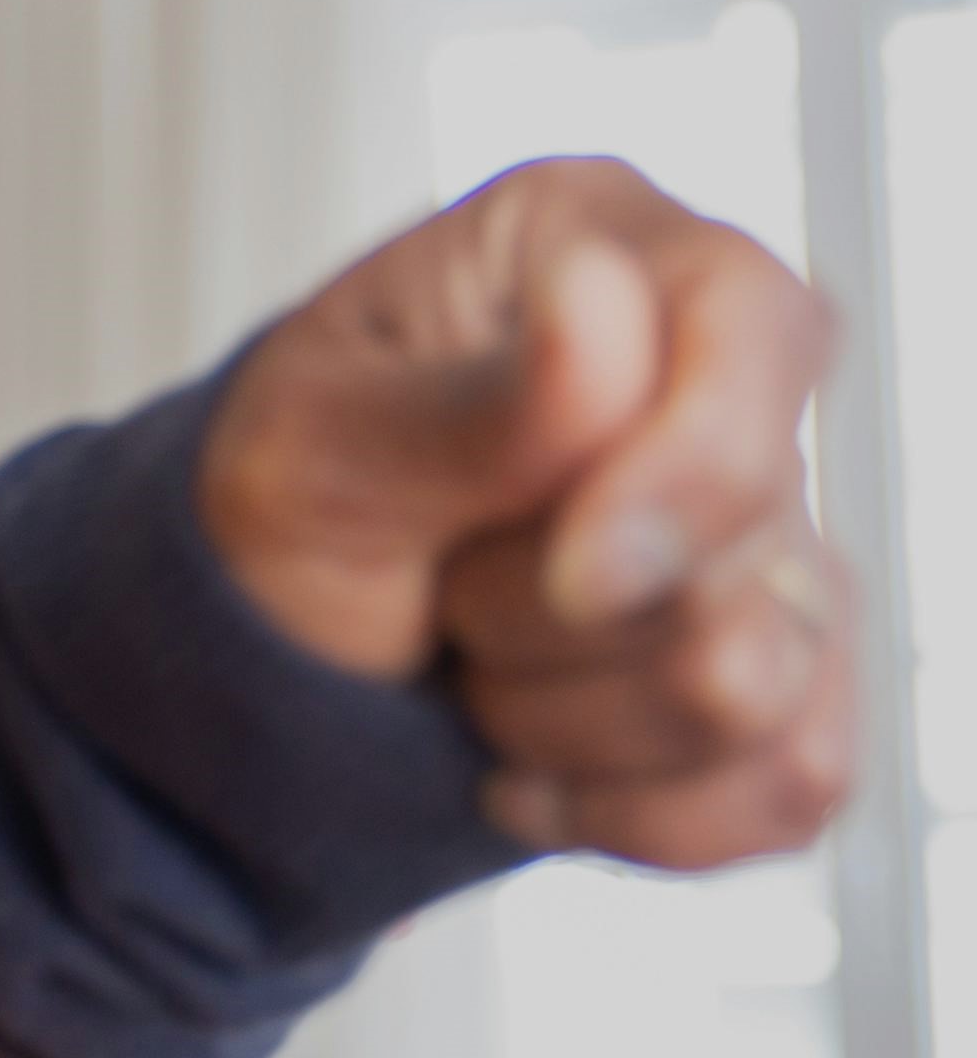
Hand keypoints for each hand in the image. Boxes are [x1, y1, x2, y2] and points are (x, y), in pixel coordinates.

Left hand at [205, 156, 851, 867]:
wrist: (261, 644)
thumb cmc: (277, 503)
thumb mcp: (310, 449)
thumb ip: (468, 407)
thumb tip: (603, 298)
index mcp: (604, 247)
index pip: (755, 330)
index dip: (686, 476)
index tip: (572, 576)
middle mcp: (720, 373)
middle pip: (746, 558)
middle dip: (545, 619)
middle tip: (438, 581)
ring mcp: (776, 528)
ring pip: (758, 692)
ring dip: (563, 716)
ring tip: (470, 653)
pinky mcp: (796, 670)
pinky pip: (787, 784)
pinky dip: (629, 810)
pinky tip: (525, 766)